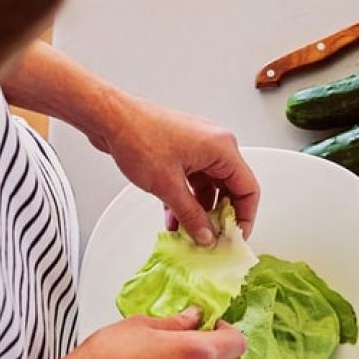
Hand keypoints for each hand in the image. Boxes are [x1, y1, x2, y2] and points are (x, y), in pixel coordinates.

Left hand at [90, 92, 259, 244]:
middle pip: (230, 189)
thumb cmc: (139, 137)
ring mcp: (197, 149)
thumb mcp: (168, 186)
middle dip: (219, 217)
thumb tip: (206, 236)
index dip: (245, 217)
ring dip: (199, 212)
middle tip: (211, 240)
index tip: (234, 237)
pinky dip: (186, 201)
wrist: (110, 119)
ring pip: (209, 188)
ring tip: (189, 234)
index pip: (248, 189)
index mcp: (222, 148)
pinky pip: (192, 182)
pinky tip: (174, 220)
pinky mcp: (181, 153)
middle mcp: (214, 146)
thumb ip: (191, 215)